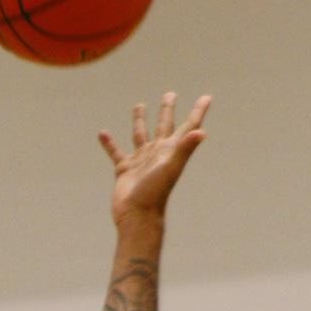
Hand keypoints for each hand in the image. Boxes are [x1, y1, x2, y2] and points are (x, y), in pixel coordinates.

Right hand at [98, 91, 210, 224]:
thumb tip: (202, 132)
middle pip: (165, 126)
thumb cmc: (155, 193)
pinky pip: (116, 152)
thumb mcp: (171, 167)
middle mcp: (158, 153)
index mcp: (172, 150)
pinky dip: (110, 143)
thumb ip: (185, 148)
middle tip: (170, 94)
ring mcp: (141, 160)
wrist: (137, 216)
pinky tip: (103, 134)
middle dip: (168, 110)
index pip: (188, 126)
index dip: (198, 111)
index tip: (207, 97)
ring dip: (140, 121)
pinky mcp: (124, 169)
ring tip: (139, 105)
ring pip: (140, 135)